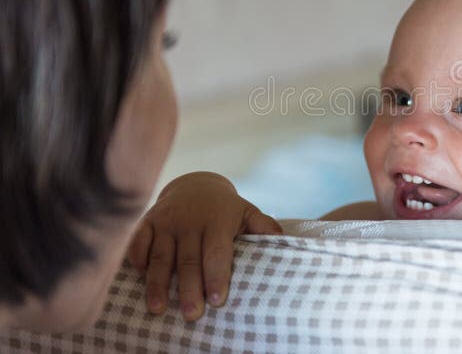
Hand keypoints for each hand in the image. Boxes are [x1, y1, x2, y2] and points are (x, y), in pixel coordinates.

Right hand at [126, 171, 281, 320]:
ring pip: (161, 256)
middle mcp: (190, 221)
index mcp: (217, 220)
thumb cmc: (225, 209)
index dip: (217, 276)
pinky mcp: (148, 222)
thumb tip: (285, 241)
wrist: (196, 185)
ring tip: (158, 309)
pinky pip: (138, 243)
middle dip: (189, 289)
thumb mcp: (247, 212)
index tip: (218, 300)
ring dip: (158, 284)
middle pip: (188, 260)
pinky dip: (137, 260)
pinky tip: (138, 279)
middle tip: (192, 314)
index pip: (217, 252)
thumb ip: (264, 227)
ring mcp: (167, 221)